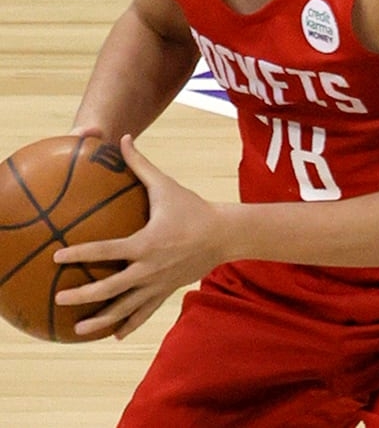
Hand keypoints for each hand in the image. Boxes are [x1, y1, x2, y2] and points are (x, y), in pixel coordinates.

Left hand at [53, 135, 225, 339]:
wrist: (226, 234)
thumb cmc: (193, 207)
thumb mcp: (167, 186)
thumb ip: (141, 165)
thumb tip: (123, 139)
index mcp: (146, 242)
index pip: (106, 250)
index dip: (80, 253)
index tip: (58, 256)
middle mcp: (150, 267)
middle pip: (111, 285)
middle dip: (84, 293)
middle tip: (60, 297)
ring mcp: (158, 282)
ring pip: (126, 306)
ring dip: (101, 318)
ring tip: (78, 329)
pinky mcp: (167, 291)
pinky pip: (145, 311)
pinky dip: (129, 324)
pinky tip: (113, 335)